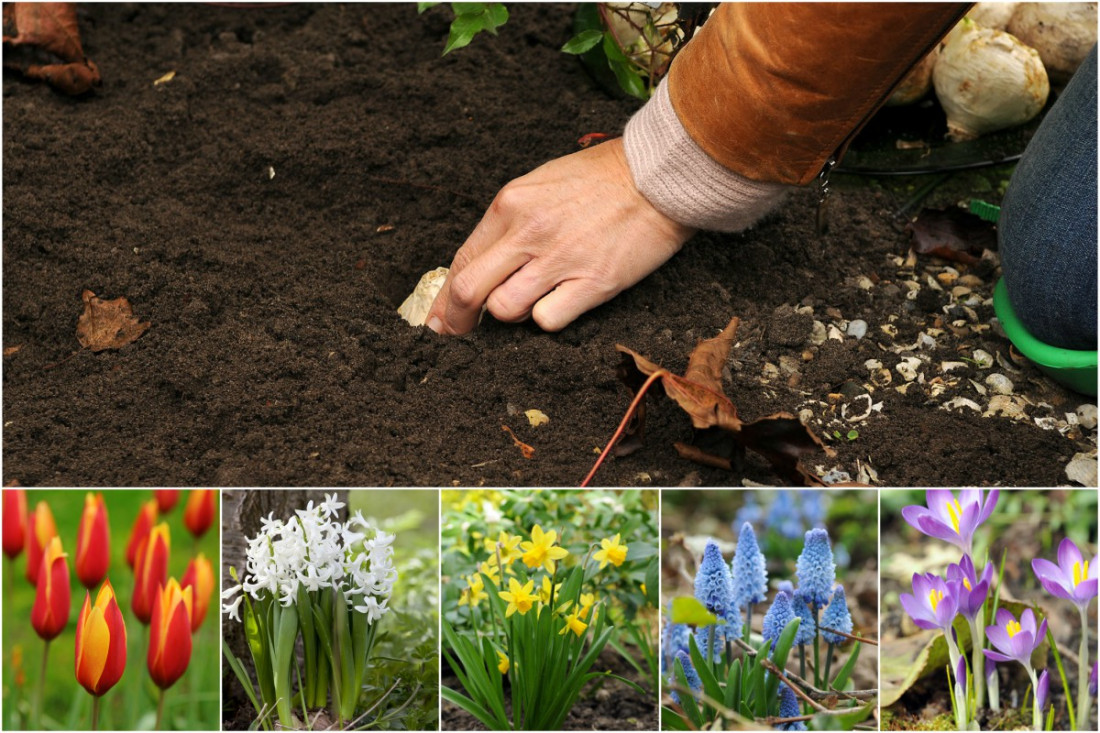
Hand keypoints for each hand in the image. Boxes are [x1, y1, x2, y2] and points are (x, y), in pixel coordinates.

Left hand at [425, 138, 694, 333]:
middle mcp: (528, 232)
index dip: (445, 297)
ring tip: (528, 302)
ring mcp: (561, 259)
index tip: (441, 317)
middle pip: (470, 290)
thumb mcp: (540, 184)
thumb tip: (482, 261)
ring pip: (506, 310)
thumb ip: (508, 222)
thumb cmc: (601, 178)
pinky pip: (548, 320)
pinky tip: (560, 302)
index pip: (462, 260)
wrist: (657, 176)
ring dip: (510, 315)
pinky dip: (547, 318)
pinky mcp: (594, 282)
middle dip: (458, 319)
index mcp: (510, 204)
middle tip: (460, 333)